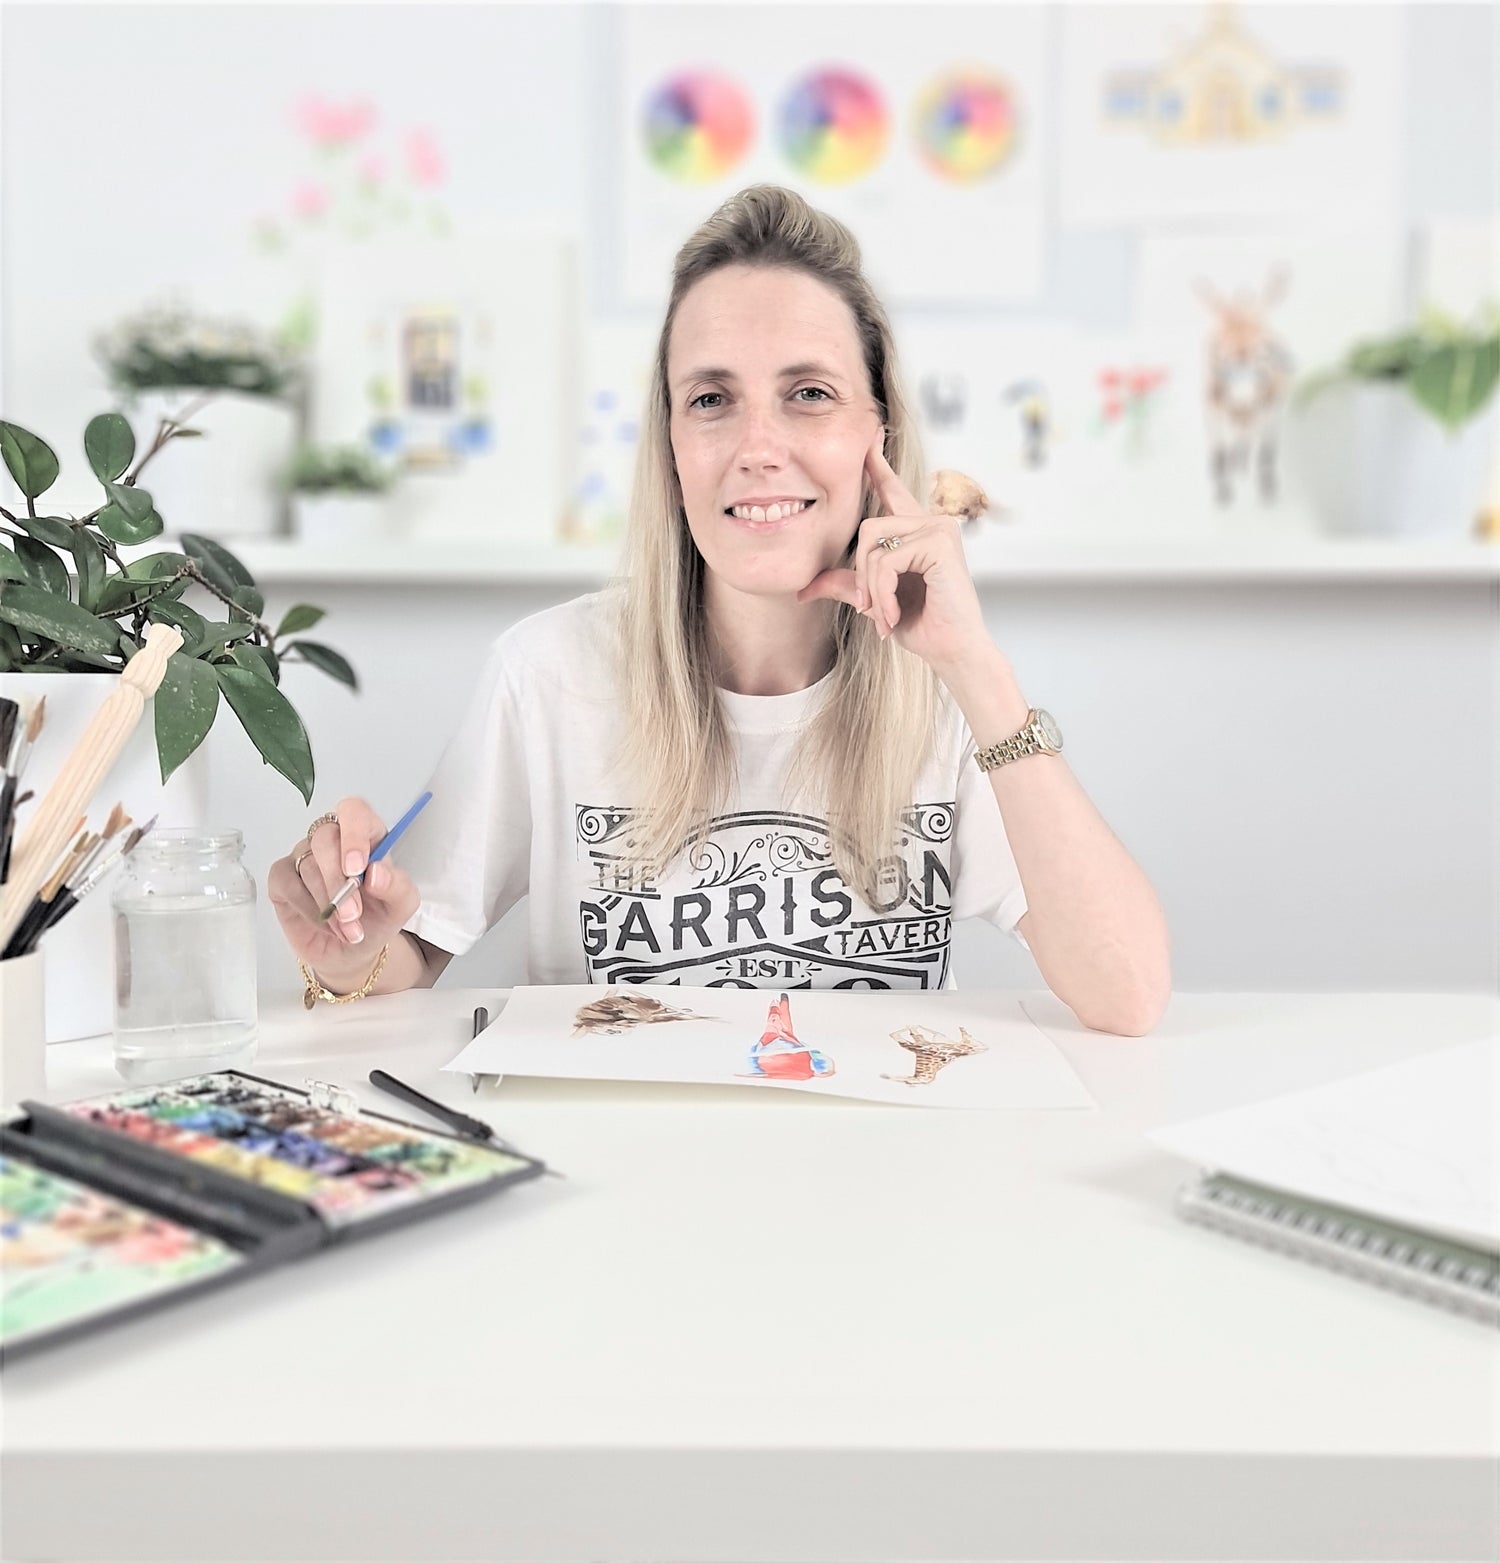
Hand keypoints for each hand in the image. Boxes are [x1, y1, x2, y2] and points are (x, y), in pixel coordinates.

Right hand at [267, 797, 420, 979]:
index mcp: (366, 835)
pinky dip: (308, 909)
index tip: (356, 869)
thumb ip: (398, 886)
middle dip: (338, 881)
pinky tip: (323, 923)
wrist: (351, 951)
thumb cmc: (376, 919)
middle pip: (325, 838)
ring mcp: (304, 856)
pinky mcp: (282, 876)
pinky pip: (288, 884)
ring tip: (347, 929)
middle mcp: (333, 840)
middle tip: (352, 913)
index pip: (354, 812)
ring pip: (308, 866)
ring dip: (329, 904)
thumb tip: (376, 873)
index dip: (353, 835)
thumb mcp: (400, 907)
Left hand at [797, 429, 991, 675]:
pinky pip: (886, 561)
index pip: (890, 490)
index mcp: (916, 531)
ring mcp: (938, 528)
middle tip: (872, 610)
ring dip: (871, 589)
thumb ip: (846, 584)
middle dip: (861, 575)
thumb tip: (803, 589)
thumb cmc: (921, 626)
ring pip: (873, 545)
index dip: (876, 464)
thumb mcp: (874, 601)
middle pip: (866, 528)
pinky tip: (894, 617)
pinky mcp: (939, 542)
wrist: (953, 651)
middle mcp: (930, 522)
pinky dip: (882, 594)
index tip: (869, 434)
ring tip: (884, 617)